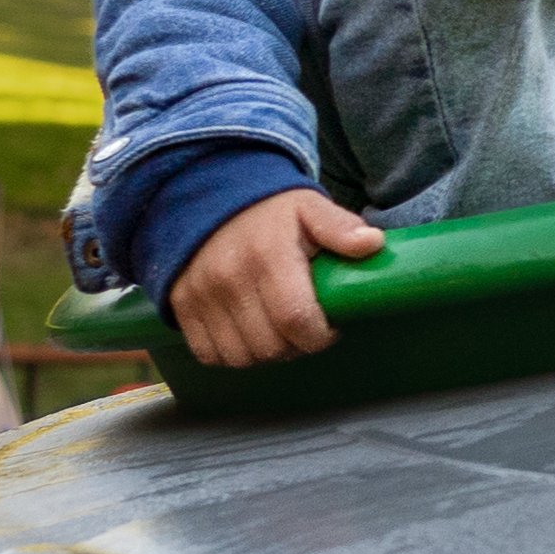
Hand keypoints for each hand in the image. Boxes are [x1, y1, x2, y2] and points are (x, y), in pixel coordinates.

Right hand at [165, 188, 387, 367]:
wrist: (211, 196)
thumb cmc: (271, 210)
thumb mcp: (310, 207)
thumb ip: (340, 227)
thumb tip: (372, 243)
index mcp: (268, 256)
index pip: (297, 319)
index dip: (320, 336)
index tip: (330, 327)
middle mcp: (229, 279)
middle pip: (270, 346)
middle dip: (297, 347)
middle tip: (307, 329)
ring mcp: (201, 295)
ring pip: (240, 357)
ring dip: (266, 354)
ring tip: (280, 333)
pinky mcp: (182, 306)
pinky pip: (209, 354)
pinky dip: (233, 354)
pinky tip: (250, 335)